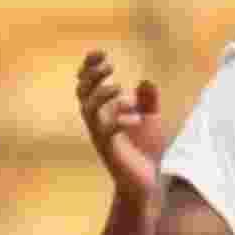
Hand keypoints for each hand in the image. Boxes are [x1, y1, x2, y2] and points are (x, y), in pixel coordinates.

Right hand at [77, 49, 165, 204]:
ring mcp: (101, 136)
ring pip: (88, 110)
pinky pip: (106, 132)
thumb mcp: (152, 119)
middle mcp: (98, 122)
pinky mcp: (109, 150)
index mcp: (104, 111)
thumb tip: (145, 81)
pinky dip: (119, 120)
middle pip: (83, 93)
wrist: (146, 181)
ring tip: (119, 86)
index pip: (88, 84)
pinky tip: (136, 116)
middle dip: (92, 76)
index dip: (89, 67)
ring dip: (101, 95)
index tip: (100, 52)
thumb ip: (148, 100)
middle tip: (109, 64)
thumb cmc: (145, 149)